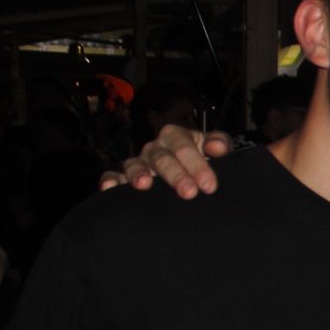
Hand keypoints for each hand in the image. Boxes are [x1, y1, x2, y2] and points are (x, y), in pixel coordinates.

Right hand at [97, 127, 230, 198]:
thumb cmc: (204, 159)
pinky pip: (113, 176)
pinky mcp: (124, 177)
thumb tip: (217, 146)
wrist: (192, 174)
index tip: (209, 186)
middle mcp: (155, 148)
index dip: (197, 164)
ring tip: (143, 185)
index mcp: (176, 136)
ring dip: (138, 174)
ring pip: (135, 165)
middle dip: (176, 175)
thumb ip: (219, 143)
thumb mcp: (216, 148)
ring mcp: (139, 162)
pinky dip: (110, 181)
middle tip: (189, 193)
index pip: (184, 146)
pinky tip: (109, 189)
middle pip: (162, 158)